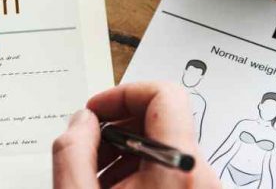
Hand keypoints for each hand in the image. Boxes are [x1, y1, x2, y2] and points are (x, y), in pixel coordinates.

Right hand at [53, 82, 219, 188]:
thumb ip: (73, 150)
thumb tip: (82, 121)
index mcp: (178, 167)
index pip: (164, 94)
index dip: (123, 94)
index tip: (96, 111)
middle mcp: (199, 174)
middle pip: (162, 120)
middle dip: (117, 127)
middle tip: (87, 146)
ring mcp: (202, 188)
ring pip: (163, 147)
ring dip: (125, 152)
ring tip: (95, 177)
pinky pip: (170, 170)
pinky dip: (139, 172)